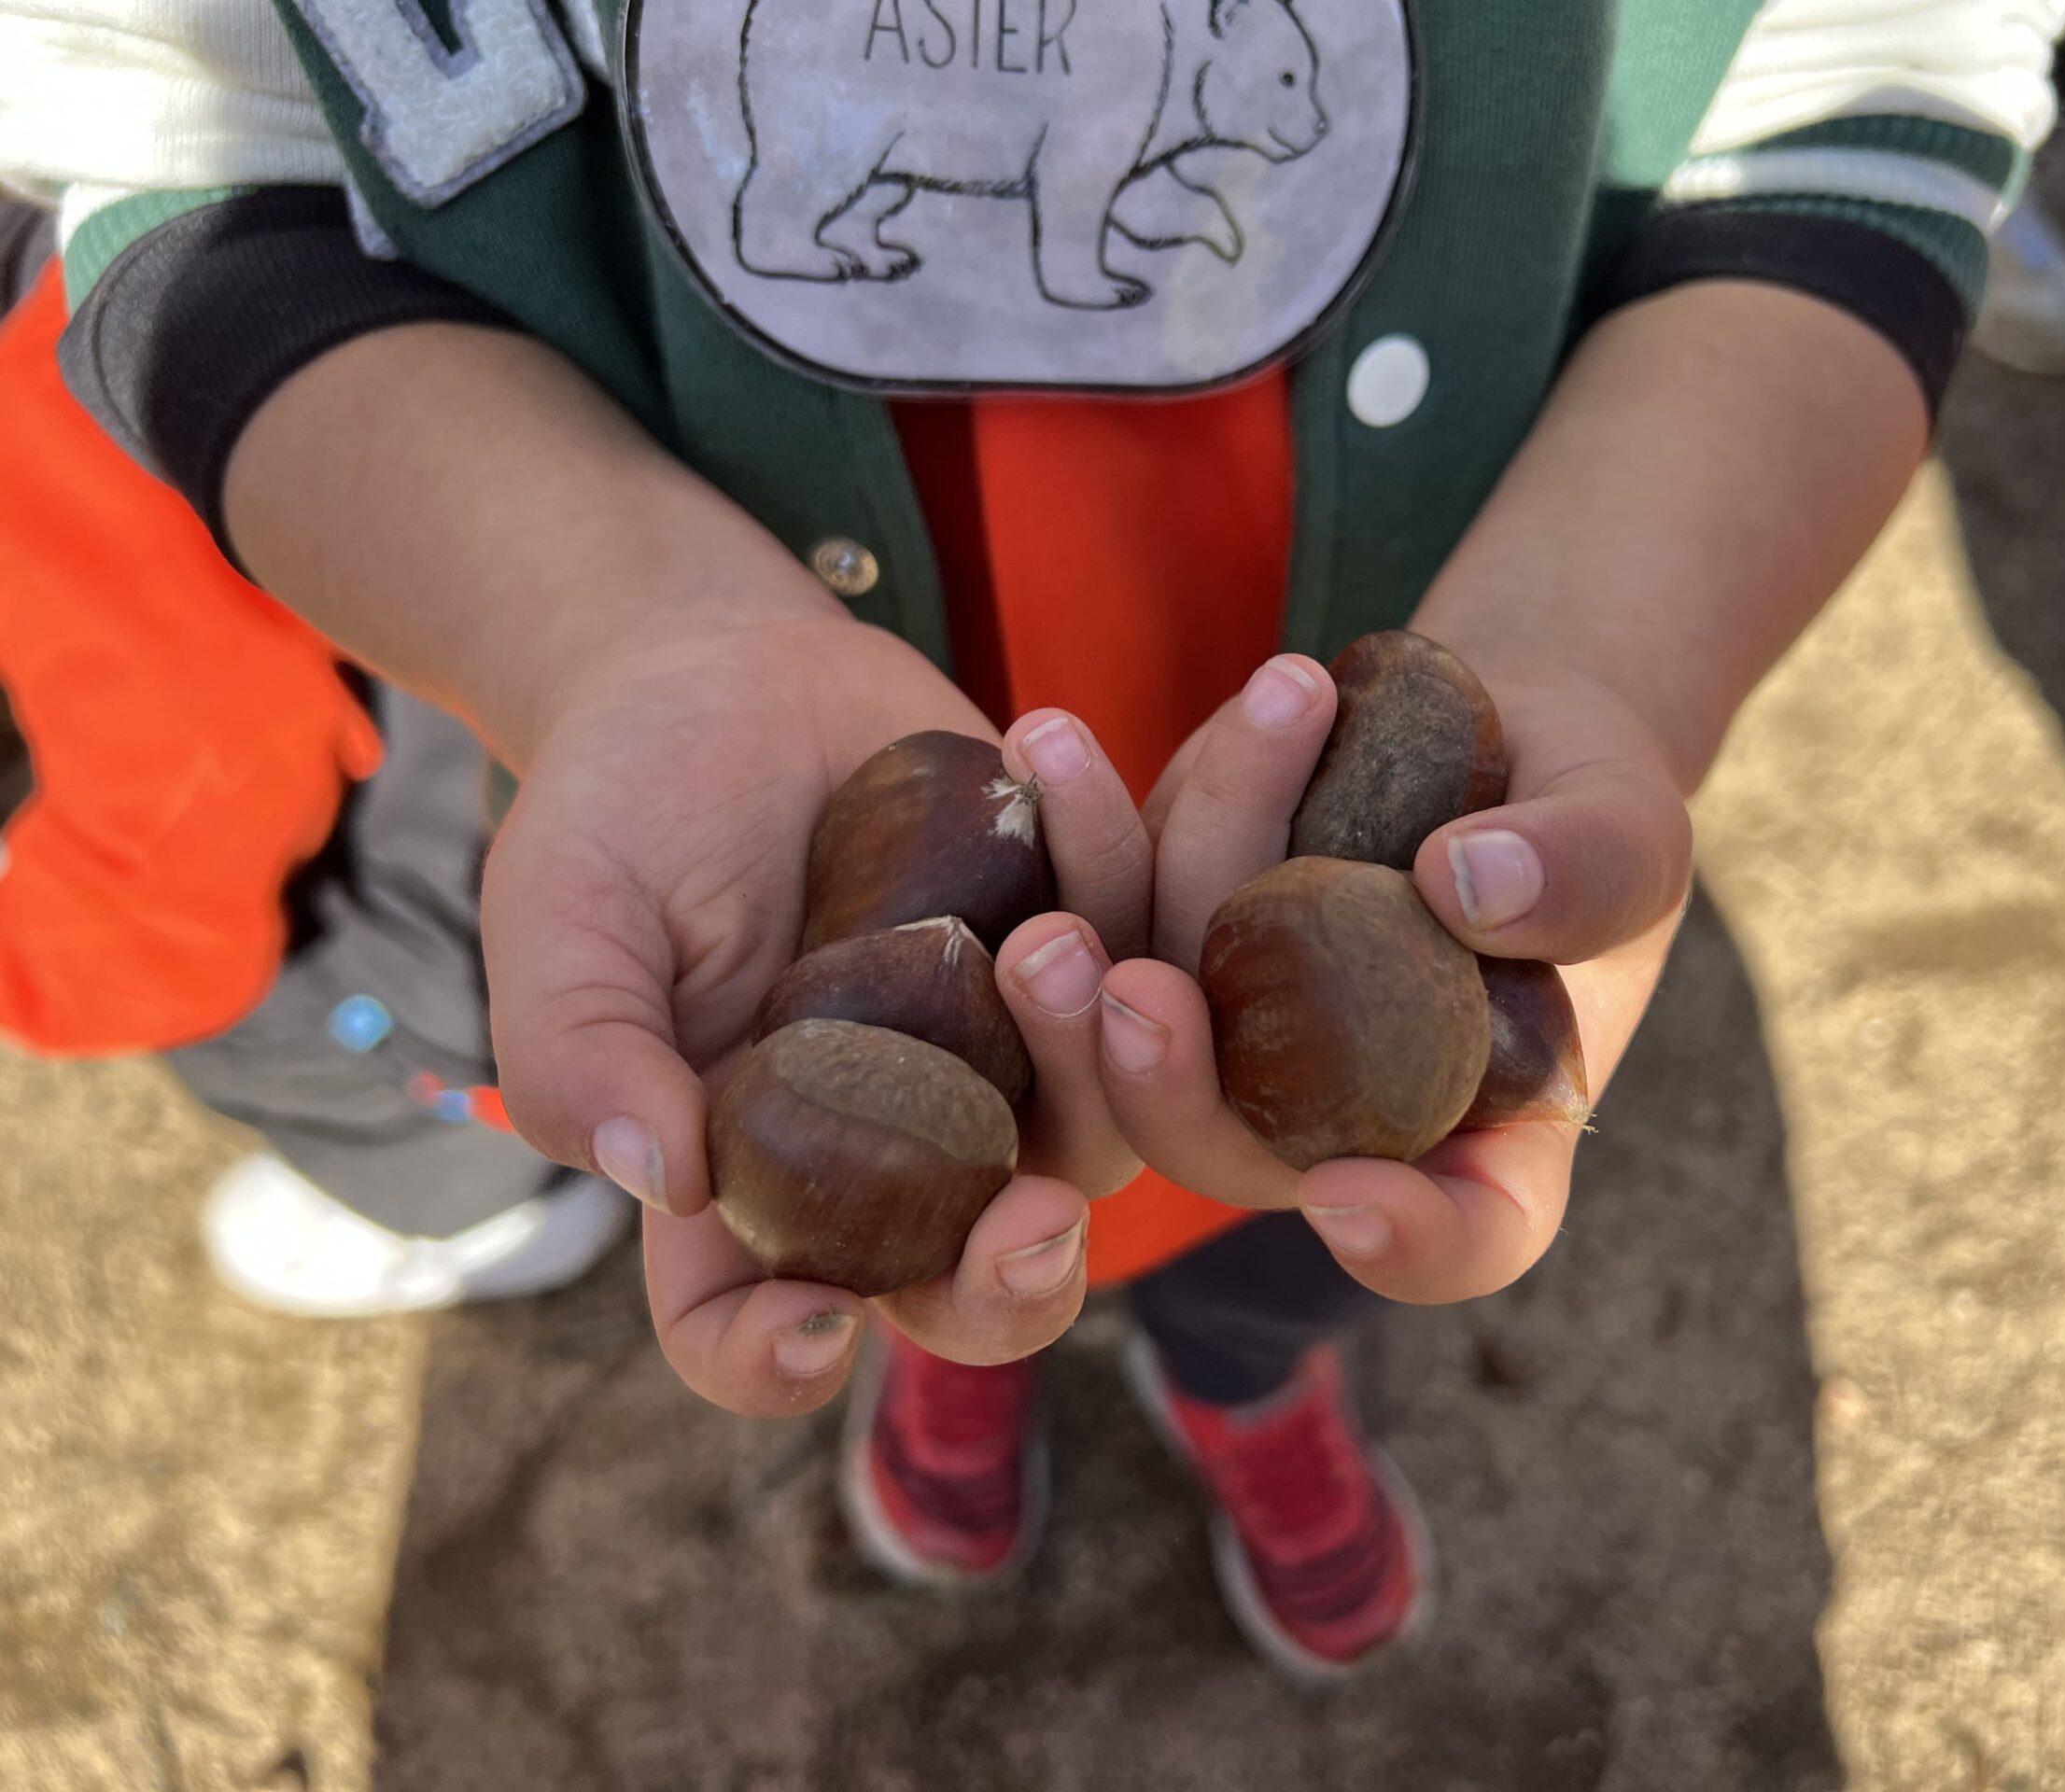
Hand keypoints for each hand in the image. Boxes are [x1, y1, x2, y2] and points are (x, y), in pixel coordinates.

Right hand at [480, 604, 1152, 1415]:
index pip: (747, 1327)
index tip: (812, 1322)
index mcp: (742, 1176)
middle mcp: (889, 1148)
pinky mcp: (1077, 941)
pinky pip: (1146, 947)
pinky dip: (1123, 861)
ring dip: (1098, 1055)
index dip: (776, 1358)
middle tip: (1037, 1218)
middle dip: (1019, 1280)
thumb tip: (666, 1178)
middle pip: (976, 1280)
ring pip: (1099, 1125)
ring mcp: (999, 1055)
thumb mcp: (560, 915)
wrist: (727, 671)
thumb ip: (578, 1051)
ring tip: (1049, 931)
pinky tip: (1047, 746)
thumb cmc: (622, 811)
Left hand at [1093, 648, 1690, 1304]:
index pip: (1463, 1233)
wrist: (1493, 728)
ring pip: (1141, 1009)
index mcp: (1483, 1132)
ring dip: (1101, 891)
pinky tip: (1053, 744)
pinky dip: (1080, 825)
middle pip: (1226, 1149)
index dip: (1408, 1242)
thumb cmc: (1581, 810)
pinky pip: (1105, 903)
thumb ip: (1581, 868)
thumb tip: (1463, 882)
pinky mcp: (1171, 934)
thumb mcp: (1632, 826)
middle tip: (1131, 992)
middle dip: (1161, 1083)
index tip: (1353, 1200)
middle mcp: (1339, 1112)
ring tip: (1074, 755)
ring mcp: (1241, 1029)